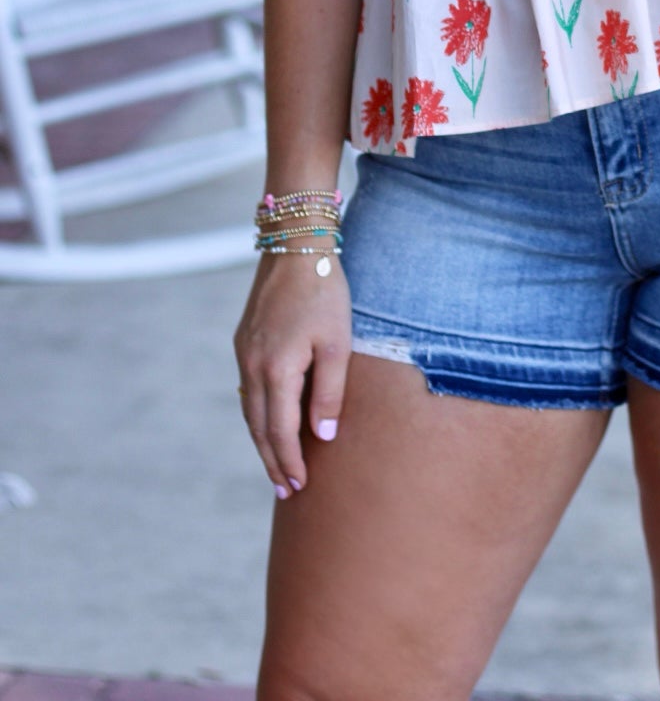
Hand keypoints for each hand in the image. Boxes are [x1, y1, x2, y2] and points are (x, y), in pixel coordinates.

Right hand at [234, 252, 351, 499]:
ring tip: (275, 465)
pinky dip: (257, 414)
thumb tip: (322, 436)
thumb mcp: (337, 342)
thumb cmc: (324, 291)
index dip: (290, 461)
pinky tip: (267, 421)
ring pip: (249, 410)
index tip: (299, 487)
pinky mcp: (243, 340)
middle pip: (259, 427)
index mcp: (276, 370)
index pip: (280, 431)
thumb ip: (330, 392)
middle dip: (272, 461)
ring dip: (262, 440)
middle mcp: (252, 365)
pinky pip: (247, 389)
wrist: (294, 245)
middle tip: (284, 492)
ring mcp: (243, 352)